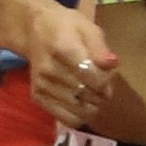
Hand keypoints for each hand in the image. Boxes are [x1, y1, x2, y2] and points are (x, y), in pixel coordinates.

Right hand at [26, 2, 120, 130]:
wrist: (33, 30)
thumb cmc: (65, 26)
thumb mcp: (87, 27)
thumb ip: (100, 47)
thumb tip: (112, 64)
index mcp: (62, 48)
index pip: (92, 76)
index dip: (106, 79)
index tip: (107, 73)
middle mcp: (49, 70)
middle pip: (87, 94)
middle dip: (102, 92)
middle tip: (101, 81)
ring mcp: (42, 86)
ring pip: (80, 109)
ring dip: (93, 104)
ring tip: (91, 90)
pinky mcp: (38, 98)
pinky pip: (67, 119)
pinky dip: (80, 114)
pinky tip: (81, 102)